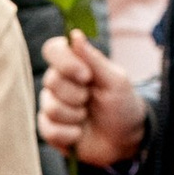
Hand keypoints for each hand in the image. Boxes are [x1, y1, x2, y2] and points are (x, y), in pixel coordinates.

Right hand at [38, 29, 146, 165]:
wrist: (124, 139)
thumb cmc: (122, 105)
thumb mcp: (115, 80)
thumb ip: (93, 59)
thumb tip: (74, 35)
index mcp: (73, 64)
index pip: (53, 50)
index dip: (65, 62)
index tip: (86, 76)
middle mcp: (58, 83)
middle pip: (51, 81)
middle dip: (77, 95)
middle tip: (90, 100)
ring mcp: (51, 105)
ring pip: (50, 108)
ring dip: (75, 116)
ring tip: (86, 117)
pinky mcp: (49, 129)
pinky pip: (49, 130)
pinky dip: (69, 134)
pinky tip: (79, 134)